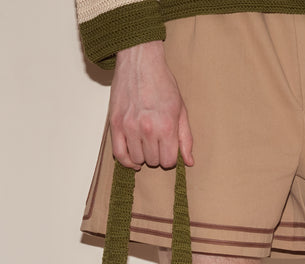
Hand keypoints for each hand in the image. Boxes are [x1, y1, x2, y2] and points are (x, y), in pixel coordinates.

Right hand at [109, 41, 193, 169]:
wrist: (140, 61)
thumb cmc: (162, 83)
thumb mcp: (181, 110)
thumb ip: (186, 138)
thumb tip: (189, 162)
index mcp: (166, 126)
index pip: (168, 161)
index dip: (170, 157)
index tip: (168, 149)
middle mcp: (148, 129)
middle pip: (153, 161)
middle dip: (157, 155)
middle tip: (157, 142)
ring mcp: (130, 127)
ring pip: (137, 159)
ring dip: (142, 156)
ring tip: (145, 144)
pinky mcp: (115, 124)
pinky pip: (119, 154)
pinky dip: (126, 160)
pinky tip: (133, 159)